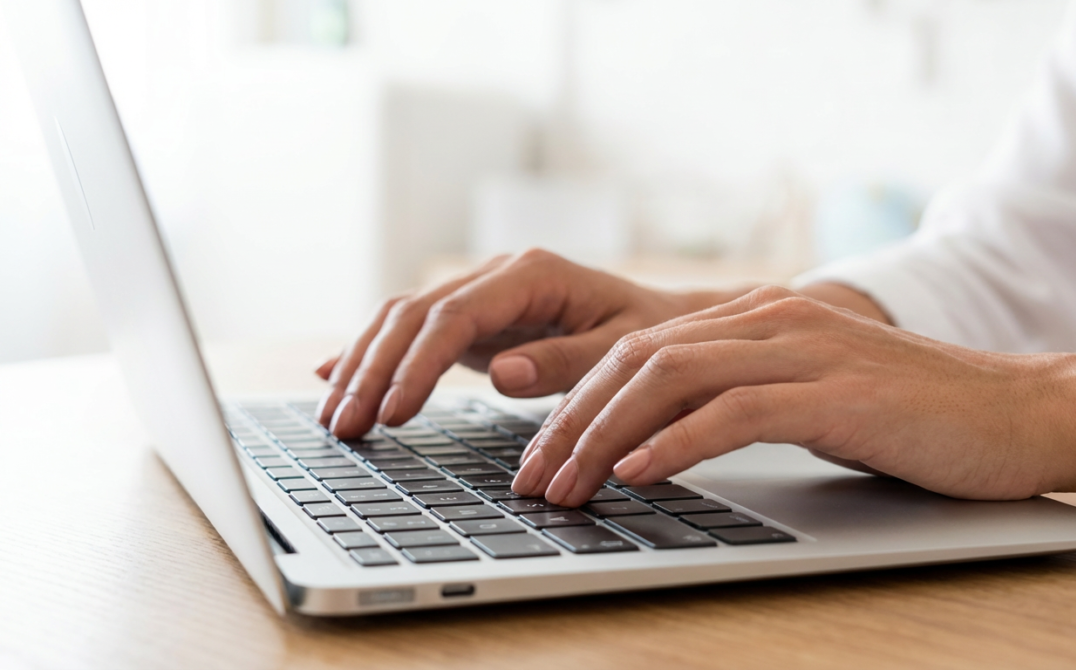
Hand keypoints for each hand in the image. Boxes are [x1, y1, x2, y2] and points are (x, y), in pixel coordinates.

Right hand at [314, 249, 743, 438]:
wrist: (663, 320)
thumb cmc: (651, 335)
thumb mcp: (625, 350)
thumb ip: (568, 361)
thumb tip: (501, 372)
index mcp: (533, 273)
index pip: (456, 314)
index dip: (418, 363)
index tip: (393, 411)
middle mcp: (497, 275)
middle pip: (414, 313)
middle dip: (374, 369)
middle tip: (344, 426)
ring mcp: (480, 294)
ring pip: (401, 319)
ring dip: (363, 365)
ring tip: (334, 419)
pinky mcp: (473, 320)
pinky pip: (412, 332)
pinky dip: (373, 355)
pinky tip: (333, 378)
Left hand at [513, 285, 1064, 506]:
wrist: (1017, 410)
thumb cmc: (908, 415)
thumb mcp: (806, 394)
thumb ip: (738, 399)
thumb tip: (654, 442)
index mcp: (755, 317)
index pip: (639, 351)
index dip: (577, 402)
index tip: (540, 455)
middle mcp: (771, 320)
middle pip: (639, 360)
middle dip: (573, 422)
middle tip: (534, 479)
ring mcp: (804, 349)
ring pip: (673, 378)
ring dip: (608, 435)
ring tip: (570, 482)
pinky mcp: (837, 391)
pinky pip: (737, 411)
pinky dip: (679, 440)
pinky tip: (641, 471)